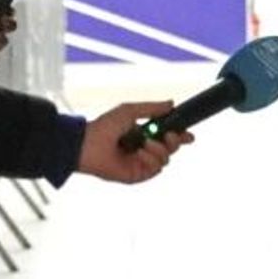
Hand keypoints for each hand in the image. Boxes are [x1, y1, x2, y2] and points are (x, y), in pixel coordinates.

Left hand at [77, 100, 192, 183]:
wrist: (88, 144)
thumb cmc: (104, 127)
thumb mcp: (130, 111)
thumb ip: (152, 108)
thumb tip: (171, 103)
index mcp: (144, 134)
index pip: (168, 137)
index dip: (181, 136)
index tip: (189, 135)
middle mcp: (145, 150)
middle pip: (172, 149)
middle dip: (175, 142)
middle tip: (169, 134)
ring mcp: (141, 163)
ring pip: (166, 160)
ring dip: (159, 150)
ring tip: (145, 143)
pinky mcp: (137, 175)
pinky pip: (155, 170)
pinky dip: (150, 159)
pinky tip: (139, 153)